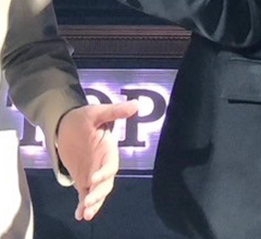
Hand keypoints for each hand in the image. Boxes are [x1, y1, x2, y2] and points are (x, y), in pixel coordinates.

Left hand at [57, 101, 138, 220]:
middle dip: (99, 194)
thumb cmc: (83, 117)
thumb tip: (136, 104)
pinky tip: (79, 215)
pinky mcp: (83, 179)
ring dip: (94, 203)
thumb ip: (115, 111)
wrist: (66, 124)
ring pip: (98, 192)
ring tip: (86, 213)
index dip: (105, 173)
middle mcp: (103, 163)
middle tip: (88, 201)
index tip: (93, 179)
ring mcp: (94, 172)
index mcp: (108, 149)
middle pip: (106, 183)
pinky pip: (85, 195)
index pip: (111, 165)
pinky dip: (83, 205)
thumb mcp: (97, 112)